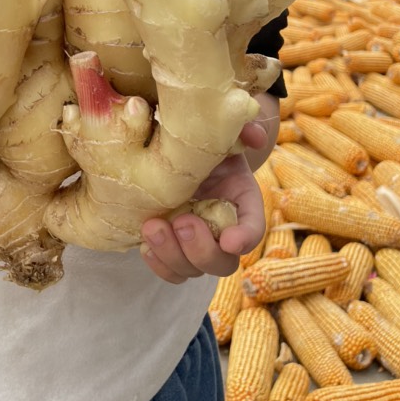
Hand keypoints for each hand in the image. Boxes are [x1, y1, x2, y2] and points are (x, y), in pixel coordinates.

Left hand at [140, 142, 266, 284]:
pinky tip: (145, 244)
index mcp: (241, 202)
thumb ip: (242, 130)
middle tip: (181, 220)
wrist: (181, 151)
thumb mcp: (223, 132)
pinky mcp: (170, 245)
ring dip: (173, 256)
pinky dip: (159, 263)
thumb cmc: (205, 142)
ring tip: (153, 226)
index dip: (245, 238)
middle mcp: (222, 230)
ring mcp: (195, 242)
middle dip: (201, 249)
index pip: (253, 228)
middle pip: (223, 263)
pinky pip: (170, 270)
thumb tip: (254, 135)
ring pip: (192, 270)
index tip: (230, 239)